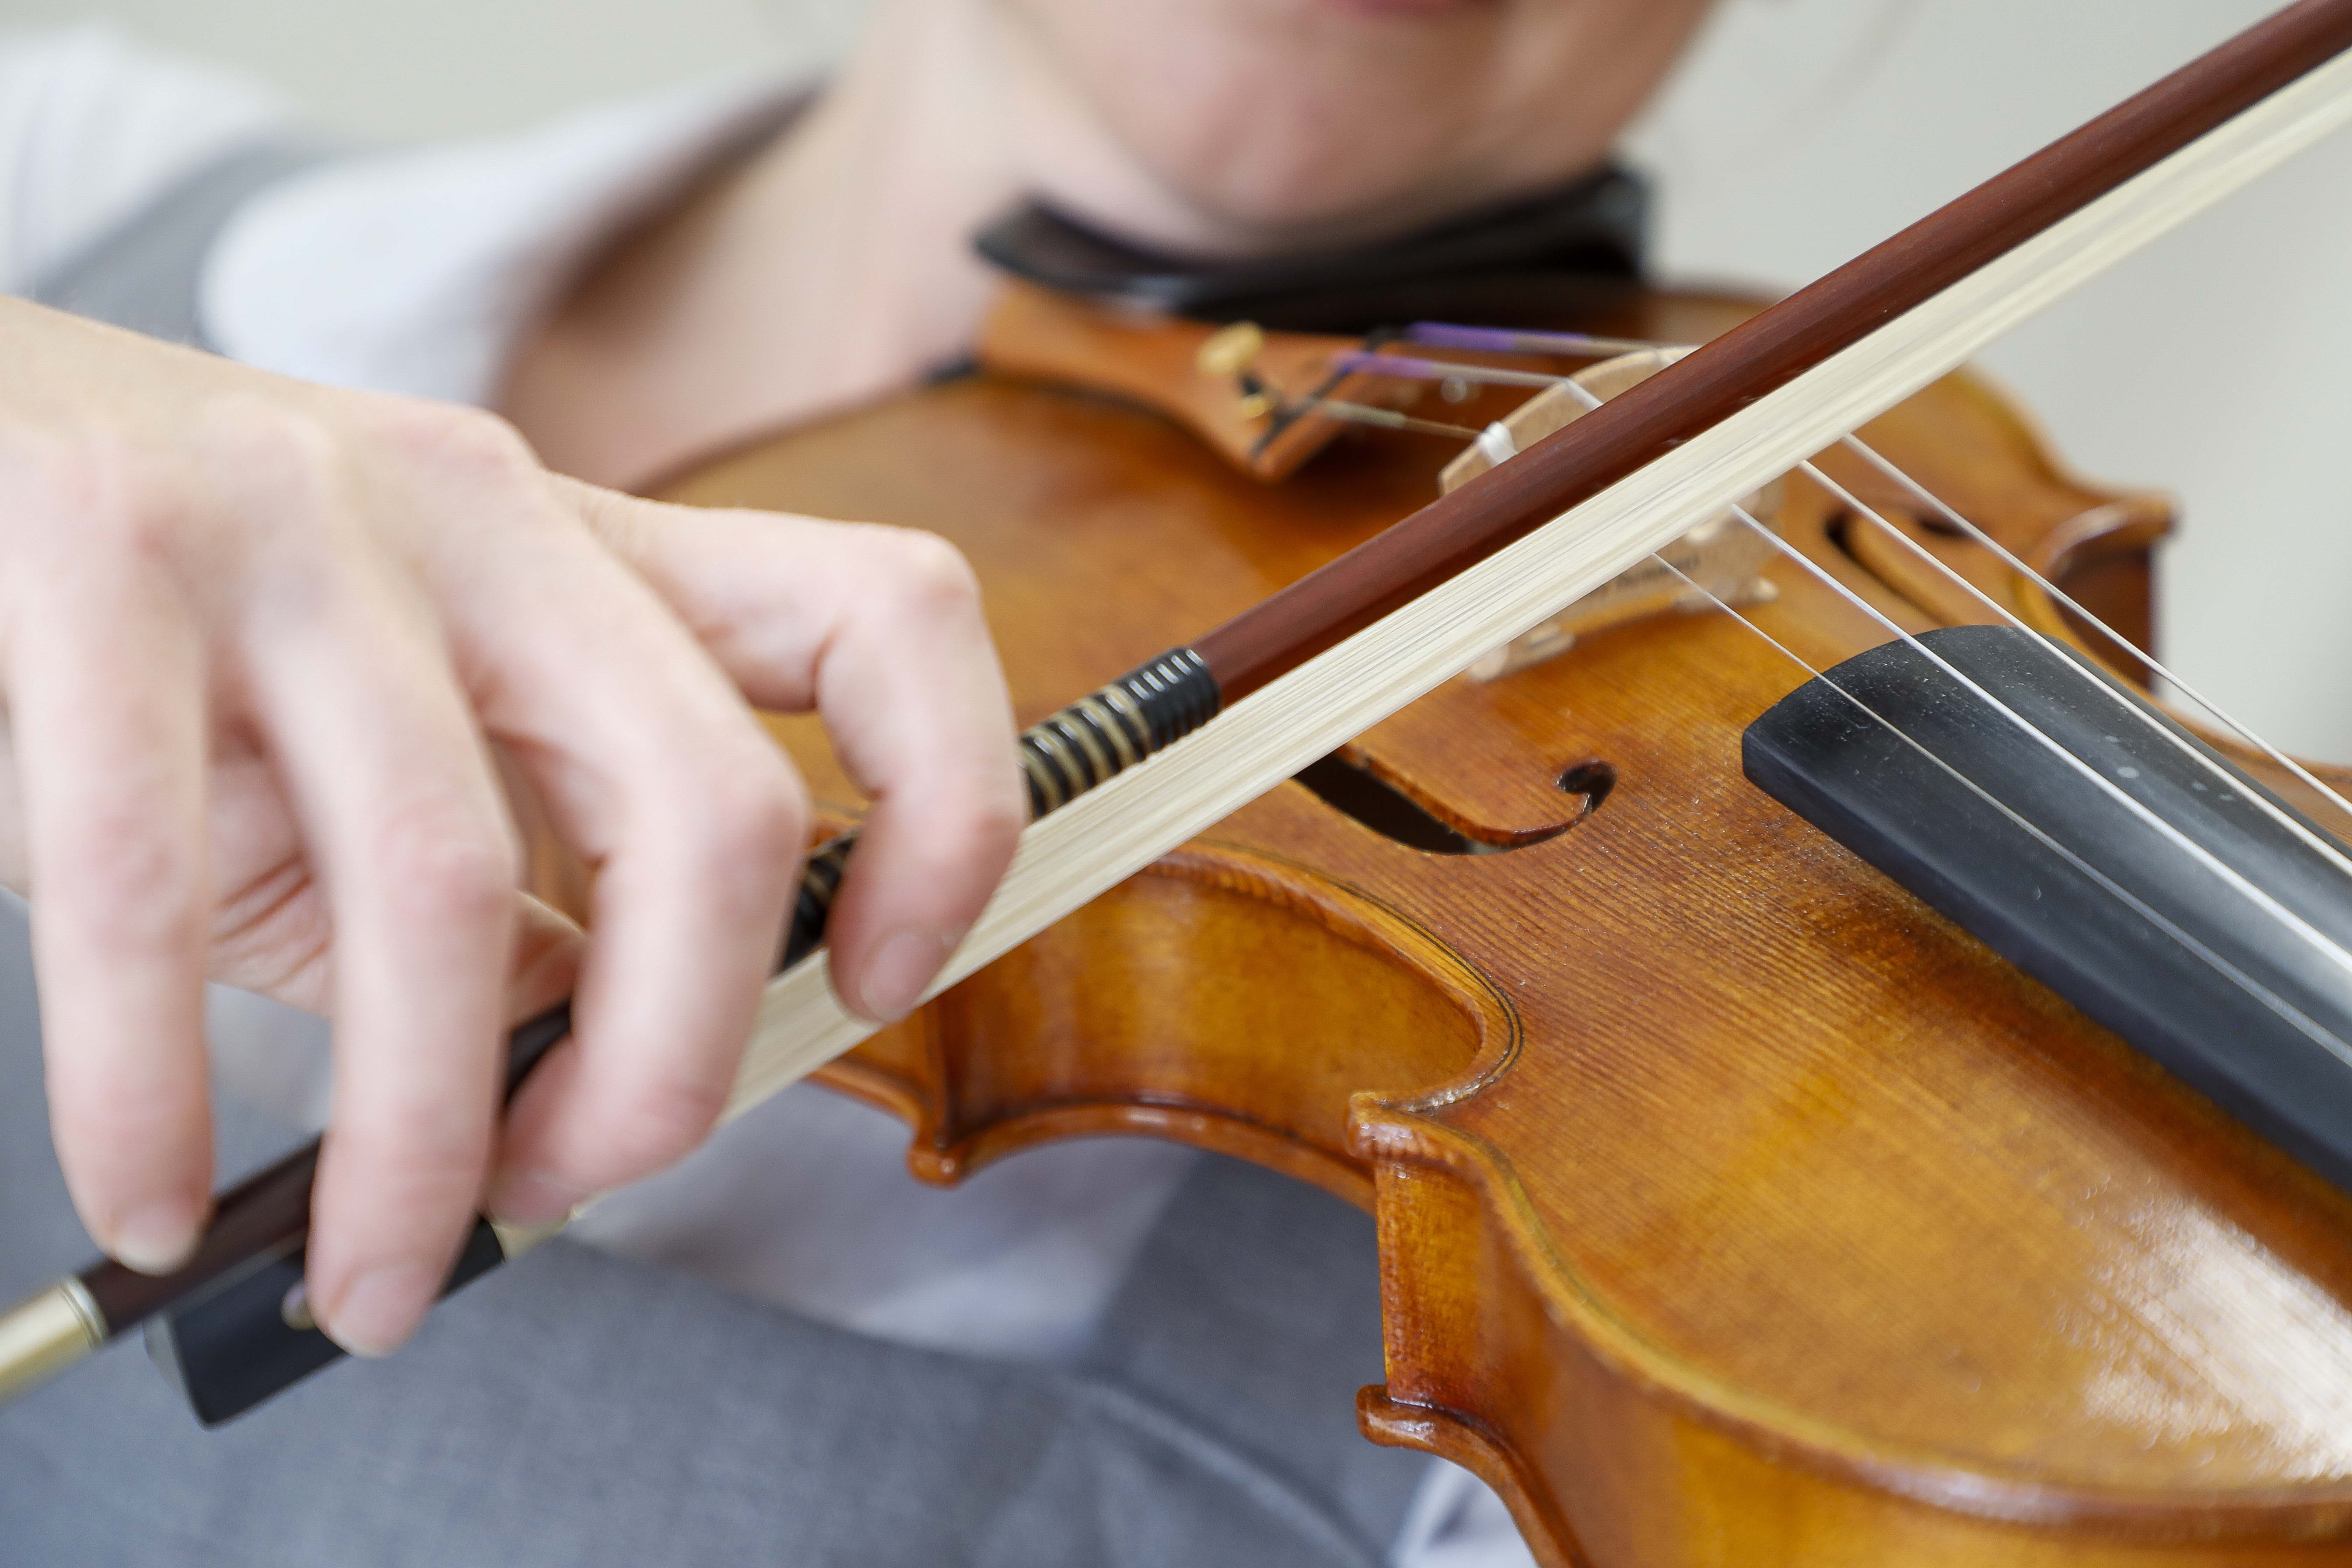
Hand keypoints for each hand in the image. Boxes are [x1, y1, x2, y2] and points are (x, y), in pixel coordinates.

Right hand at [0, 300, 1022, 1354]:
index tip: (872, 980)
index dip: (944, 814)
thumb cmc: (202, 634)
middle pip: (709, 804)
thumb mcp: (407, 751)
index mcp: (600, 555)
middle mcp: (489, 514)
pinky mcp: (97, 549)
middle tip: (578, 1186)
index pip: (892, 622)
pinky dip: (159, 1094)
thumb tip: (611, 1079)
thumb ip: (531, 896)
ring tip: (376, 1270)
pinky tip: (160, 1199)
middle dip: (673, 1063)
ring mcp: (298, 518)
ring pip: (443, 878)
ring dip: (422, 1141)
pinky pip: (157, 890)